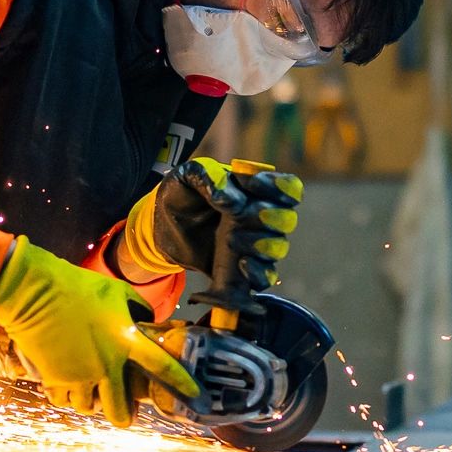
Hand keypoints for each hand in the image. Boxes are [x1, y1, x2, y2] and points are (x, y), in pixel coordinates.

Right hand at [0, 238, 199, 425]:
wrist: (33, 292)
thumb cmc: (76, 286)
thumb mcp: (116, 291)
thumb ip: (137, 309)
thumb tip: (147, 320)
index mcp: (125, 340)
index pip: (163, 366)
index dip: (182, 384)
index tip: (195, 396)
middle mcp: (106, 364)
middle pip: (121, 410)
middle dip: (125, 417)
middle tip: (125, 414)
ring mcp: (79, 374)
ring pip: (89, 408)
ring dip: (91, 404)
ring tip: (90, 393)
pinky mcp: (55, 378)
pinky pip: (63, 401)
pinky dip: (66, 397)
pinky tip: (66, 388)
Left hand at [118, 158, 303, 291]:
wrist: (162, 225)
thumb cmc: (182, 192)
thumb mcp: (190, 174)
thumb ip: (211, 178)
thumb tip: (234, 201)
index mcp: (257, 189)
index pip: (290, 188)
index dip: (280, 188)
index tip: (251, 185)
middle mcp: (262, 217)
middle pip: (287, 220)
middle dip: (270, 218)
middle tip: (241, 215)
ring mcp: (255, 245)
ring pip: (278, 248)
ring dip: (261, 245)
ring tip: (231, 240)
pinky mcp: (243, 269)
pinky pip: (265, 277)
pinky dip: (259, 274)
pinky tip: (241, 265)